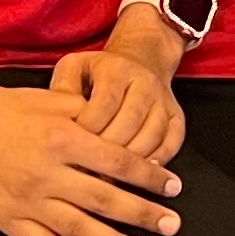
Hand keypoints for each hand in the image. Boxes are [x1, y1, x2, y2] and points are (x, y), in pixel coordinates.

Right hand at [0, 72, 182, 235]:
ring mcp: (26, 200)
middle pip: (104, 199)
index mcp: (63, 139)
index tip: (173, 188)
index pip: (117, 163)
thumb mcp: (56, 101)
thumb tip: (129, 135)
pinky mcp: (8, 219)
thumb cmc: (13, 108)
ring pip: (78, 229)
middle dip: (142, 215)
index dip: (149, 177)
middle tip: (171, 226)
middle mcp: (46, 173)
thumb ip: (92, 118)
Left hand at [50, 17, 190, 174]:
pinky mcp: (177, 115)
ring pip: (152, 136)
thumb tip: (57, 123)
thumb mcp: (74, 68)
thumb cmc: (99, 71)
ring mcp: (163, 100)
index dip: (86, 132)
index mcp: (116, 70)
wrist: (141, 57)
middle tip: (86, 172)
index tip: (69, 150)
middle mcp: (144, 83)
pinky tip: (139, 174)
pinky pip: (172, 142)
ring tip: (108, 179)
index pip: (103, 106)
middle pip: (129, 124)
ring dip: (130, 162)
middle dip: (106, 152)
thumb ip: (62, 90)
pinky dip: (158, 160)